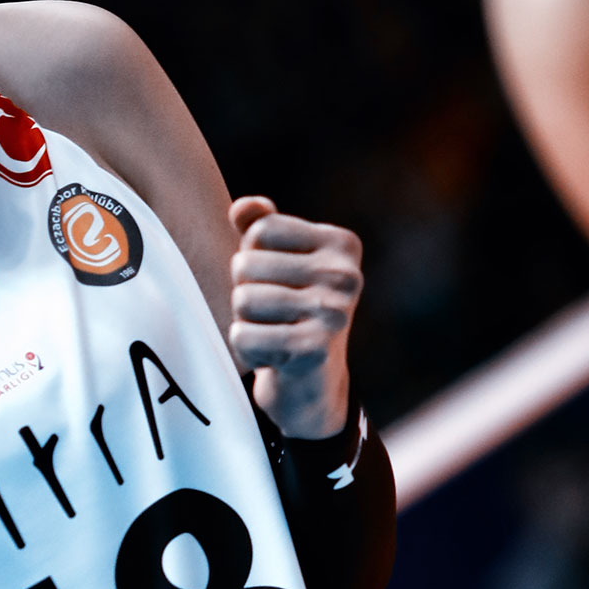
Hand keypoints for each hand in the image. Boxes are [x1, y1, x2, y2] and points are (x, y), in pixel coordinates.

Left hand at [228, 196, 361, 438]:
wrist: (312, 382)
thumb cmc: (289, 309)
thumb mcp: (278, 260)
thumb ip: (260, 225)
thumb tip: (244, 207)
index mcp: (341, 244)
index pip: (259, 230)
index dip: (252, 256)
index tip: (277, 280)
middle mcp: (345, 275)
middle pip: (245, 265)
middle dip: (245, 290)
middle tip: (274, 312)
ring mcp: (334, 313)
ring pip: (242, 300)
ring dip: (245, 321)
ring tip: (274, 331)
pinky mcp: (313, 351)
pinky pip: (242, 336)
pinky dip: (246, 348)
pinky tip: (273, 355)